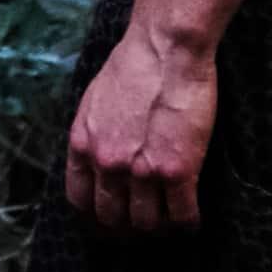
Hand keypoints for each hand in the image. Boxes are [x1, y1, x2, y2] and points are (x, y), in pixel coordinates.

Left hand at [65, 20, 217, 235]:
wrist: (166, 46)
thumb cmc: (135, 62)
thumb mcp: (95, 99)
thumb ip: (93, 134)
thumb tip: (98, 158)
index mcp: (83, 144)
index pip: (80, 199)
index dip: (96, 213)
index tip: (111, 216)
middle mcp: (107, 164)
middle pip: (113, 218)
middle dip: (129, 224)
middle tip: (145, 219)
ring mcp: (142, 171)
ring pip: (148, 223)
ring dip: (160, 224)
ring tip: (170, 217)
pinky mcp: (177, 172)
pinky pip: (182, 216)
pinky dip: (188, 222)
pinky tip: (192, 217)